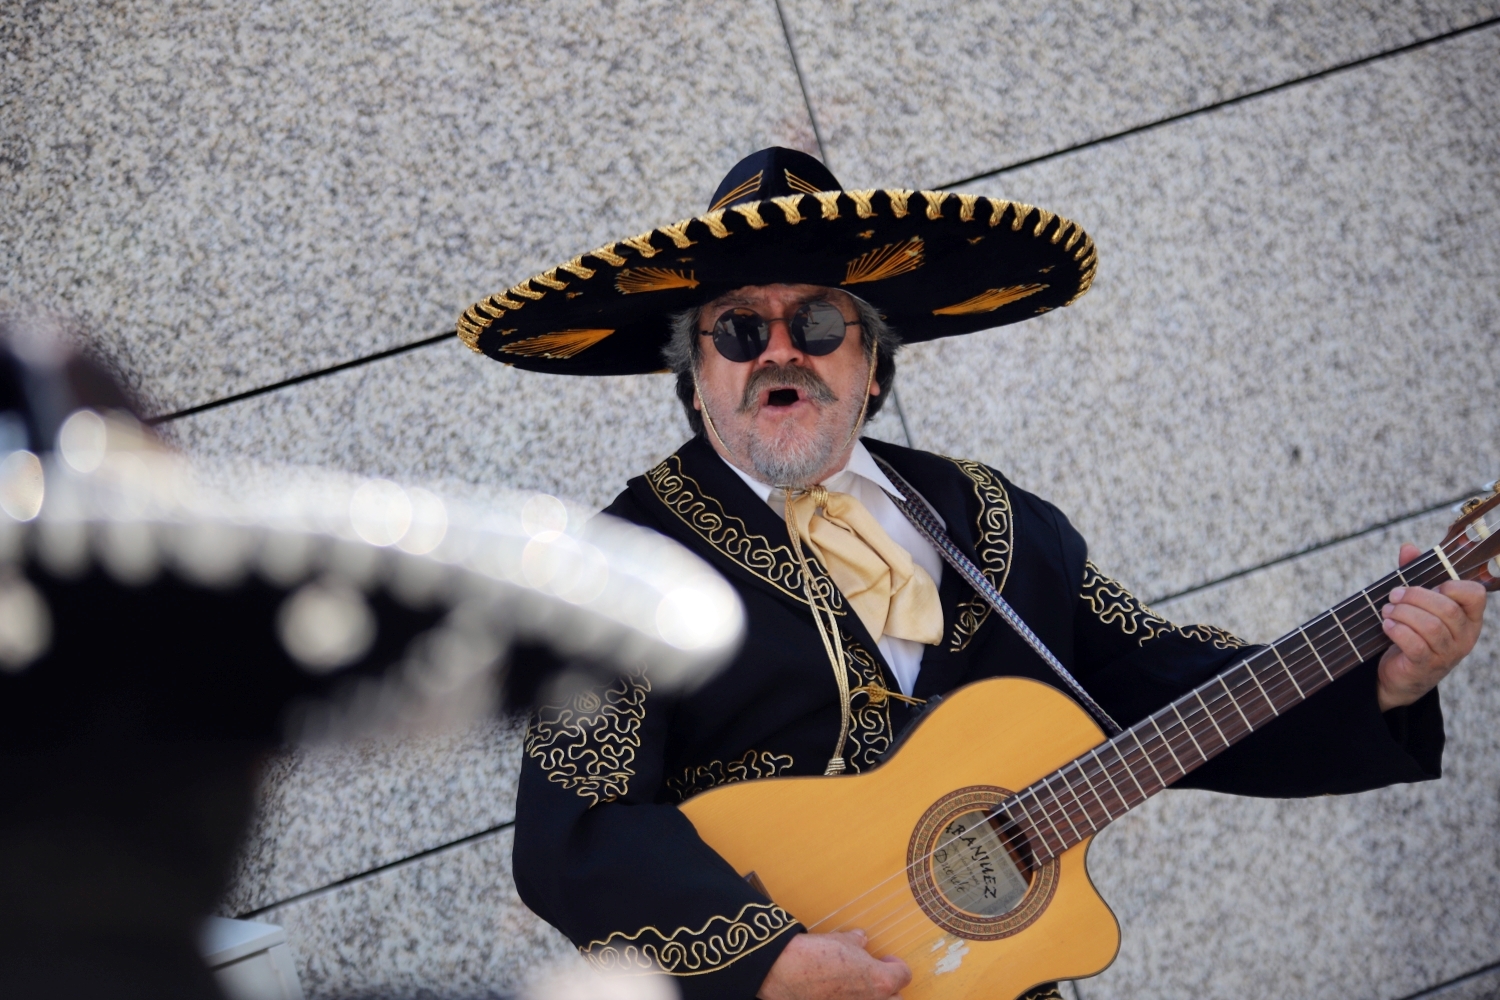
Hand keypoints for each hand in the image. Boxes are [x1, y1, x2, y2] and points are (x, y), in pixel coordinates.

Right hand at [757, 930, 911, 999]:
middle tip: (874, 976)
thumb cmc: (816, 955)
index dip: (896, 965)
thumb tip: (860, 940)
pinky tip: (837, 993)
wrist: (786, 973)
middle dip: (889, 988)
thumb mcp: (842, 941)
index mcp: (880, 981)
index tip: (886, 959)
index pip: (903, 975)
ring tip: (857, 986)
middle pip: (896, 999)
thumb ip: (856, 942)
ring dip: (872, 996)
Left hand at [1377, 543, 1487, 710]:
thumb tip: (1408, 547)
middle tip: (1394, 595)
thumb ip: (1414, 574)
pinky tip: (1387, 625)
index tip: (1429, 585)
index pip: (1474, 594)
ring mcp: (1448, 654)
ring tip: (1387, 611)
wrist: (1401, 674)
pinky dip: (1397, 631)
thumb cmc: (1413, 631)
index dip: (1450, 584)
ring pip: (1431, 626)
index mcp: (1469, 617)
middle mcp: (1464, 636)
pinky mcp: (1426, 666)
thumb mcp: (1416, 603)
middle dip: (1414, 596)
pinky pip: (1416, 645)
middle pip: (1447, 608)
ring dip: (1403, 613)